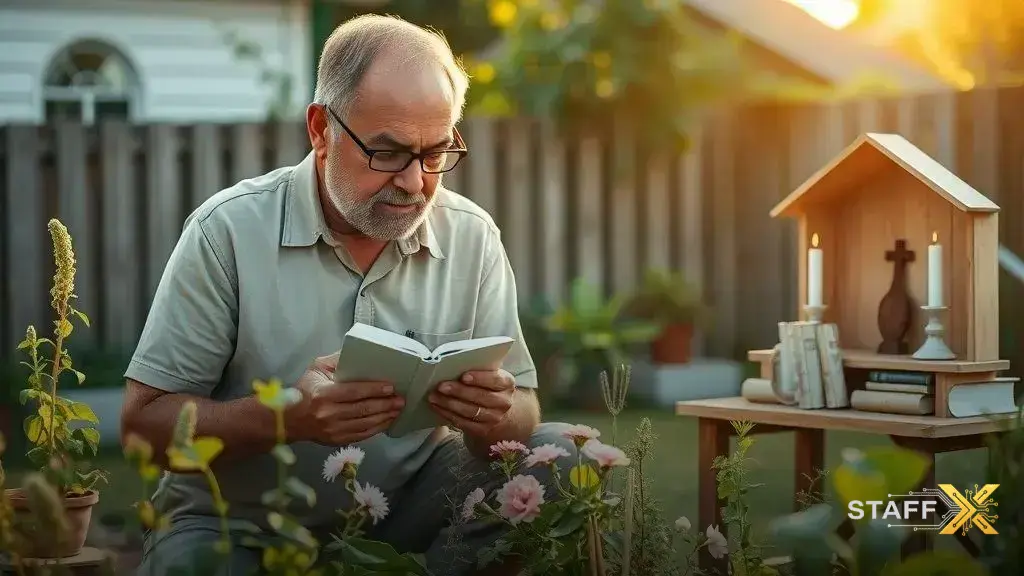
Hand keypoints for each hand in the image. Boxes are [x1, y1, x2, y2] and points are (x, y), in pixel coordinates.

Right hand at [286, 352, 403, 445]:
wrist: (289, 419)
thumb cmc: (304, 391)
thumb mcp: (315, 369)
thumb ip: (335, 360)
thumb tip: (357, 352)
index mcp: (324, 395)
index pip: (354, 392)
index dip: (373, 390)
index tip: (390, 387)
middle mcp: (329, 414)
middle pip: (363, 409)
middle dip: (385, 404)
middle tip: (400, 399)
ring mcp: (334, 430)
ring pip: (365, 424)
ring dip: (385, 417)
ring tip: (398, 409)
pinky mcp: (337, 440)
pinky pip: (362, 435)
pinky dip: (377, 429)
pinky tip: (387, 421)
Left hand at [428, 369, 514, 435]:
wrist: (500, 411)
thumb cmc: (490, 387)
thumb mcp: (491, 376)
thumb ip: (480, 370)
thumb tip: (454, 364)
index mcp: (506, 384)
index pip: (495, 380)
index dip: (480, 378)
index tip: (464, 376)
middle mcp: (503, 402)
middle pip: (480, 396)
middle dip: (458, 391)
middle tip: (441, 386)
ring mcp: (494, 418)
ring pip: (469, 411)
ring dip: (449, 404)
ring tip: (434, 397)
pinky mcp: (482, 430)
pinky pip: (463, 423)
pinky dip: (448, 414)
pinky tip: (437, 407)